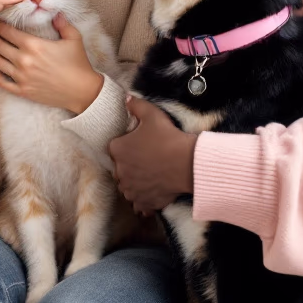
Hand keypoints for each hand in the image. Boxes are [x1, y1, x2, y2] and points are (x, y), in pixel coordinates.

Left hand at [0, 15, 104, 112]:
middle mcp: (23, 60)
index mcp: (34, 45)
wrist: (82, 91)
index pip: (8, 32)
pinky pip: (2, 82)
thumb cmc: (78, 64)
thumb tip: (55, 12)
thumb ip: (62, 23)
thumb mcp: (74, 38)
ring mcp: (21, 77)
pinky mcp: (23, 91)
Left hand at [109, 96, 197, 213]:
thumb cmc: (169, 138)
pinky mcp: (145, 201)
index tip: (138, 145)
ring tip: (150, 176)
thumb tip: (126, 98)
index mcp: (118, 150)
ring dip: (135, 183)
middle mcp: (120, 172)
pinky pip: (139, 204)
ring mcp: (132, 189)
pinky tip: (152, 193)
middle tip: (146, 160)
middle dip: (129, 165)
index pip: (115, 148)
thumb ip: (136, 105)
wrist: (188, 163)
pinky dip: (143, 200)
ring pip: (128, 187)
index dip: (126, 146)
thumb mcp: (152, 115)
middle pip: (120, 169)